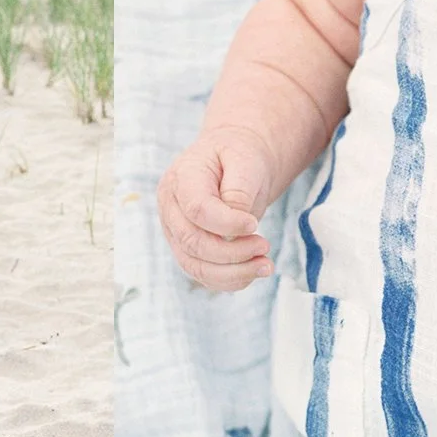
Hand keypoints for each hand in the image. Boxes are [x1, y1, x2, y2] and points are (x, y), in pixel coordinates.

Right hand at [156, 127, 280, 291]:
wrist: (233, 161)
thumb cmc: (238, 156)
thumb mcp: (244, 160)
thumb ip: (239, 190)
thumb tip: (238, 226)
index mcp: (180, 179)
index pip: (197, 210)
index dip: (226, 223)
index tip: (254, 223)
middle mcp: (170, 208)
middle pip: (193, 242)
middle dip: (232, 253)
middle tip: (265, 246)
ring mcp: (175, 232)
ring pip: (195, 266)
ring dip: (233, 273)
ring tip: (265, 265)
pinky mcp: (187, 250)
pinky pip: (204, 275)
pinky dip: (230, 280)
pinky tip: (253, 272)